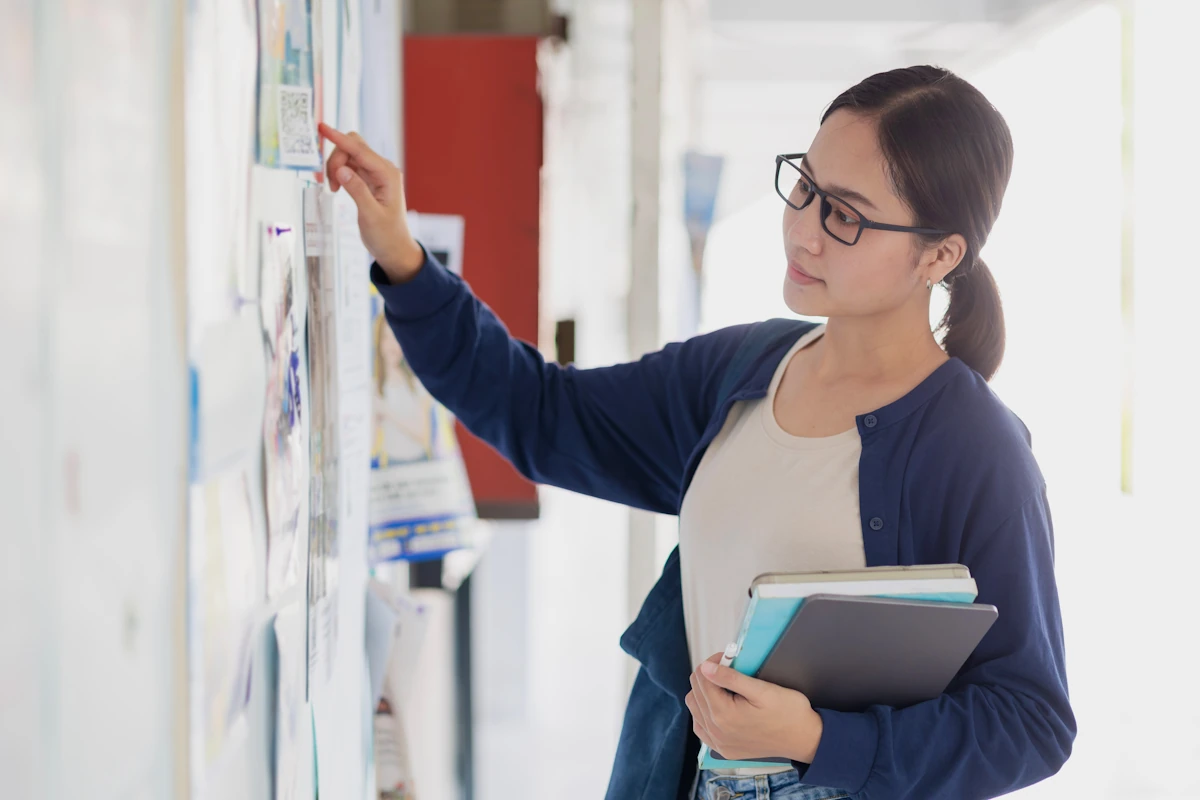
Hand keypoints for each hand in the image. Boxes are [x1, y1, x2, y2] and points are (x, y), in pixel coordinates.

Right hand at [319, 123, 424, 282]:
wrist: (394, 248)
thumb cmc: (386, 235)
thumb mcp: (370, 216)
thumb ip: (357, 191)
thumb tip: (341, 169)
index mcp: (387, 174)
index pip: (360, 150)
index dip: (339, 139)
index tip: (322, 127)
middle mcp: (383, 169)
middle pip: (353, 147)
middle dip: (336, 158)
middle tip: (332, 184)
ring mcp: (375, 173)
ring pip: (348, 155)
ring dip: (335, 167)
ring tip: (334, 189)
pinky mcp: (368, 179)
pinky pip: (349, 165)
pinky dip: (338, 172)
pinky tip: (337, 187)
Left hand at [685, 653, 823, 763]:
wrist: (805, 739)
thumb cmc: (788, 712)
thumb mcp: (762, 689)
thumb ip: (731, 678)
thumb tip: (705, 668)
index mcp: (724, 714)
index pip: (702, 678)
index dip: (714, 662)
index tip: (728, 658)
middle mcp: (717, 731)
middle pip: (695, 692)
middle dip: (708, 675)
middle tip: (728, 669)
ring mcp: (719, 743)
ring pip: (695, 708)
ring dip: (704, 693)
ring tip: (725, 687)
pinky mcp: (724, 750)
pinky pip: (701, 727)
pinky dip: (705, 713)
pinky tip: (720, 706)